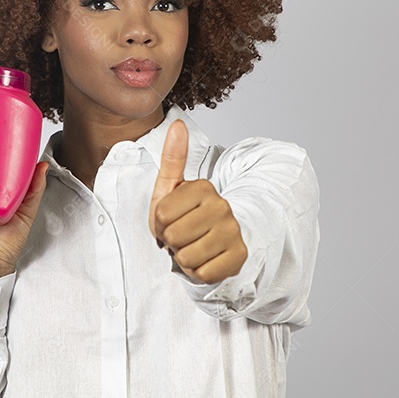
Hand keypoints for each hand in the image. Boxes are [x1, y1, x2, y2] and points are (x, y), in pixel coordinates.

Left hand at [148, 119, 247, 283]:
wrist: (213, 243)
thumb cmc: (185, 216)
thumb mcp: (171, 188)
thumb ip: (173, 157)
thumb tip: (178, 123)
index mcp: (204, 187)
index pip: (161, 215)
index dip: (160, 223)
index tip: (172, 219)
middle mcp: (222, 207)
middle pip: (173, 236)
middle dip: (171, 241)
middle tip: (182, 235)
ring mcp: (233, 232)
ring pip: (187, 257)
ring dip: (184, 258)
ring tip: (192, 246)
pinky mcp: (239, 257)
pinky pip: (202, 273)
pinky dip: (197, 272)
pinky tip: (205, 259)